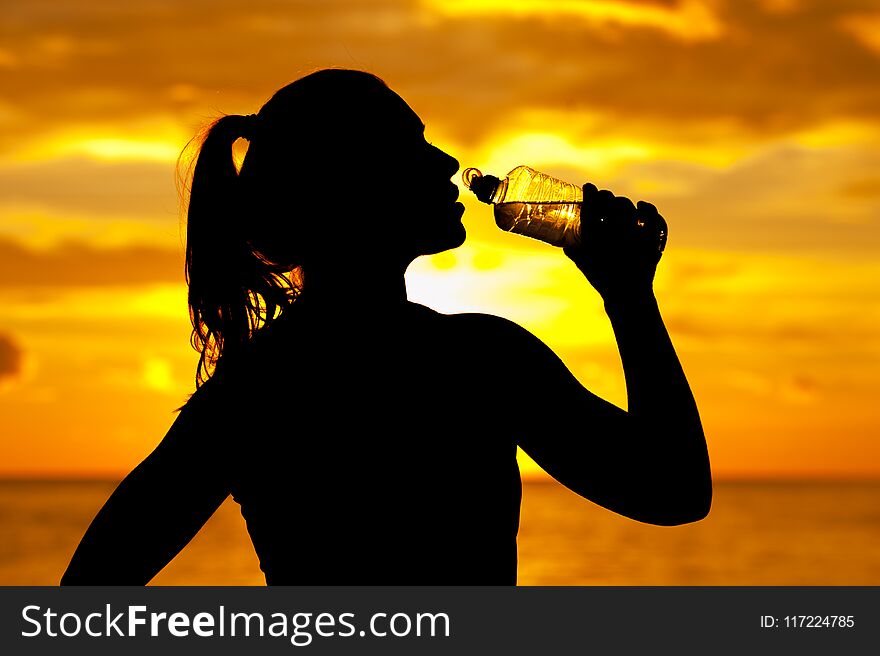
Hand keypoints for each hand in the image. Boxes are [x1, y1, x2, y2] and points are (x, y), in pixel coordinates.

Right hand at [564, 183, 666, 301]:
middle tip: (604, 198)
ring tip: (621, 206)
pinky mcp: (650, 239)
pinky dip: (647, 209)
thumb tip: (566, 243)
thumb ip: (575, 252)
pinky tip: (642, 206)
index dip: (590, 192)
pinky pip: (651, 216)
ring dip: (623, 203)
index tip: (589, 187)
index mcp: (595, 237)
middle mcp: (614, 232)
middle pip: (610, 202)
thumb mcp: (584, 266)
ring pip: (628, 207)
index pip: (591, 205)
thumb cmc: (603, 281)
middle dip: (606, 196)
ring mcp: (634, 235)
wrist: (628, 296)